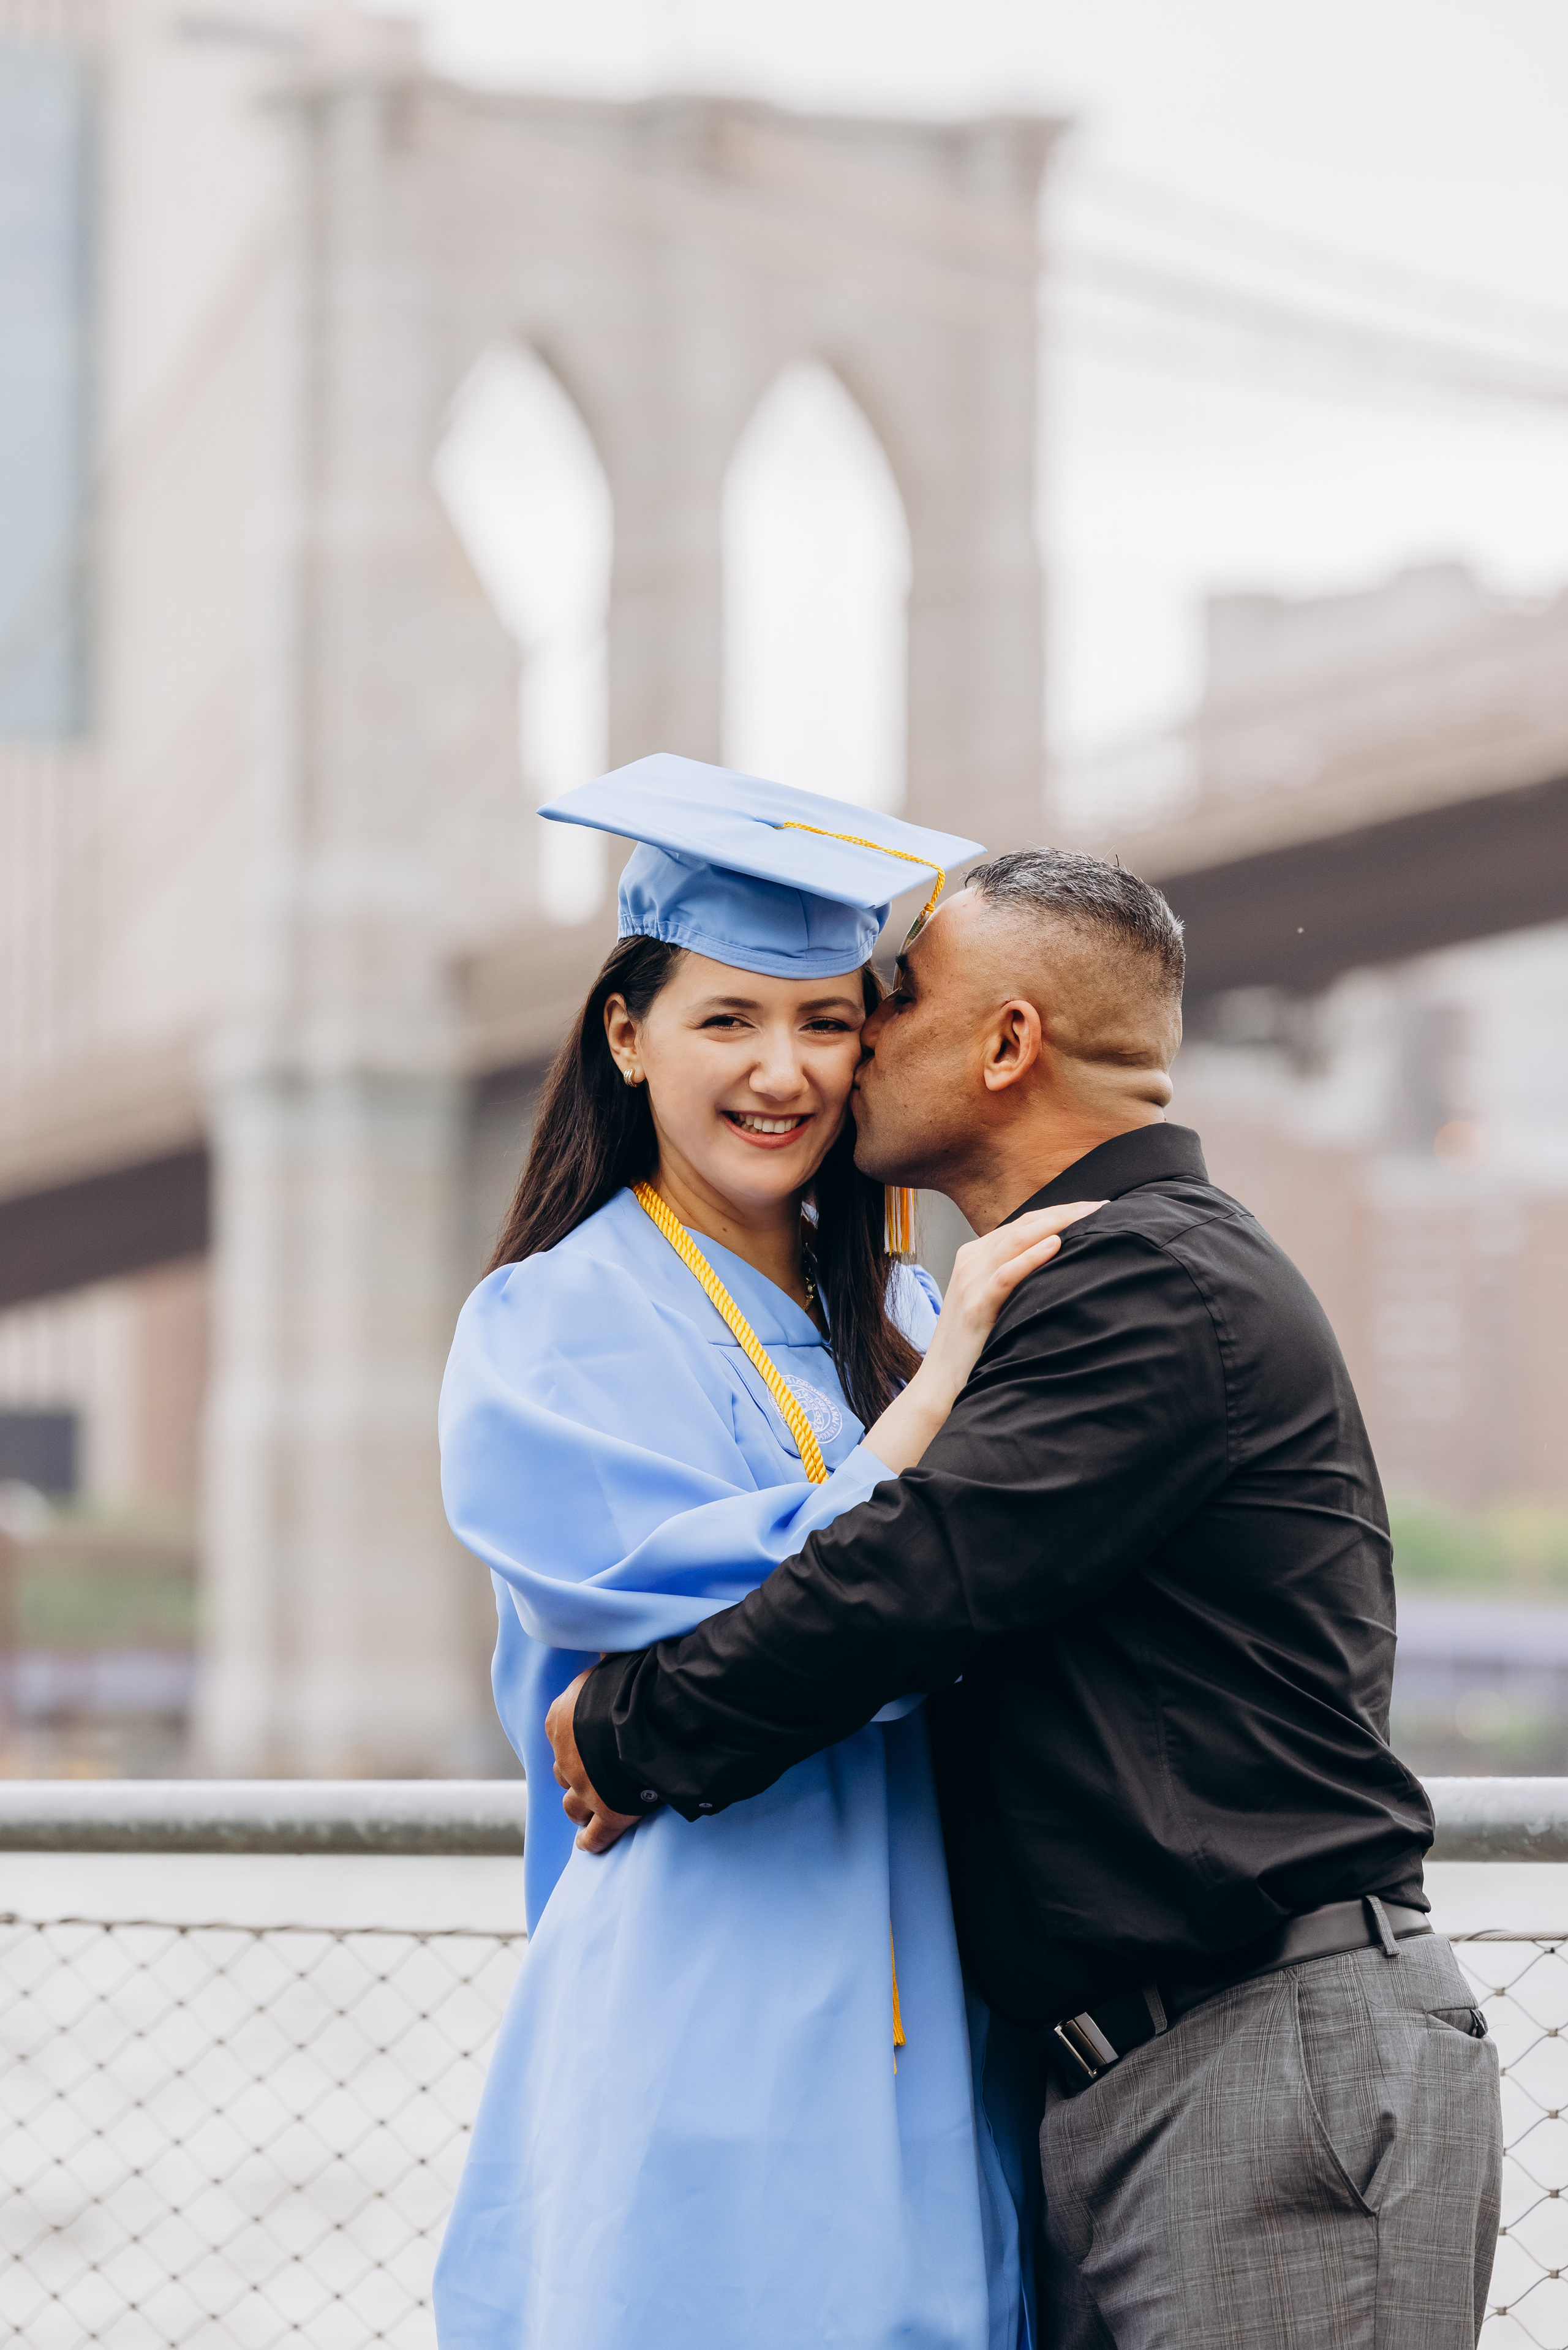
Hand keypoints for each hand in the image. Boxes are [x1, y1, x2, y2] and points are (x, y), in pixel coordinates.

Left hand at [545, 1670, 644, 1852]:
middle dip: (574, 1775)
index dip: (572, 1740)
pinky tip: (589, 1845)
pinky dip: (591, 1841)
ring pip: (572, 1807)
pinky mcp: (608, 1814)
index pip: (557, 1733)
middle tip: (591, 1776)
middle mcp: (565, 1756)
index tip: (584, 1741)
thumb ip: (605, 1662)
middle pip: (562, 1772)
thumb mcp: (613, 1663)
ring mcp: (585, 1789)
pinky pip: (595, 1836)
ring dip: (579, 1809)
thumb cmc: (633, 1682)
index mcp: (560, 1719)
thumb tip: (603, 1645)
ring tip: (588, 1812)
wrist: (649, 1717)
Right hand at [863, 1200, 1104, 1473]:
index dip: (1061, 1212)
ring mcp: (970, 1282)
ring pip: (1016, 1240)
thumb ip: (1016, 1279)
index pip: (1024, 1223)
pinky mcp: (975, 1305)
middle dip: (1066, 1212)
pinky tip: (1056, 1245)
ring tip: (1089, 1216)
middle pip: (1024, 1225)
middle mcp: (971, 1261)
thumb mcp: (993, 1301)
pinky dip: (1031, 1257)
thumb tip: (1059, 1266)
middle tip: (1103, 1207)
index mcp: (975, 1256)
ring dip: (1056, 1224)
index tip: (1096, 1208)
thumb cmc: (974, 1344)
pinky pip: (1006, 1274)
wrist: (940, 1383)